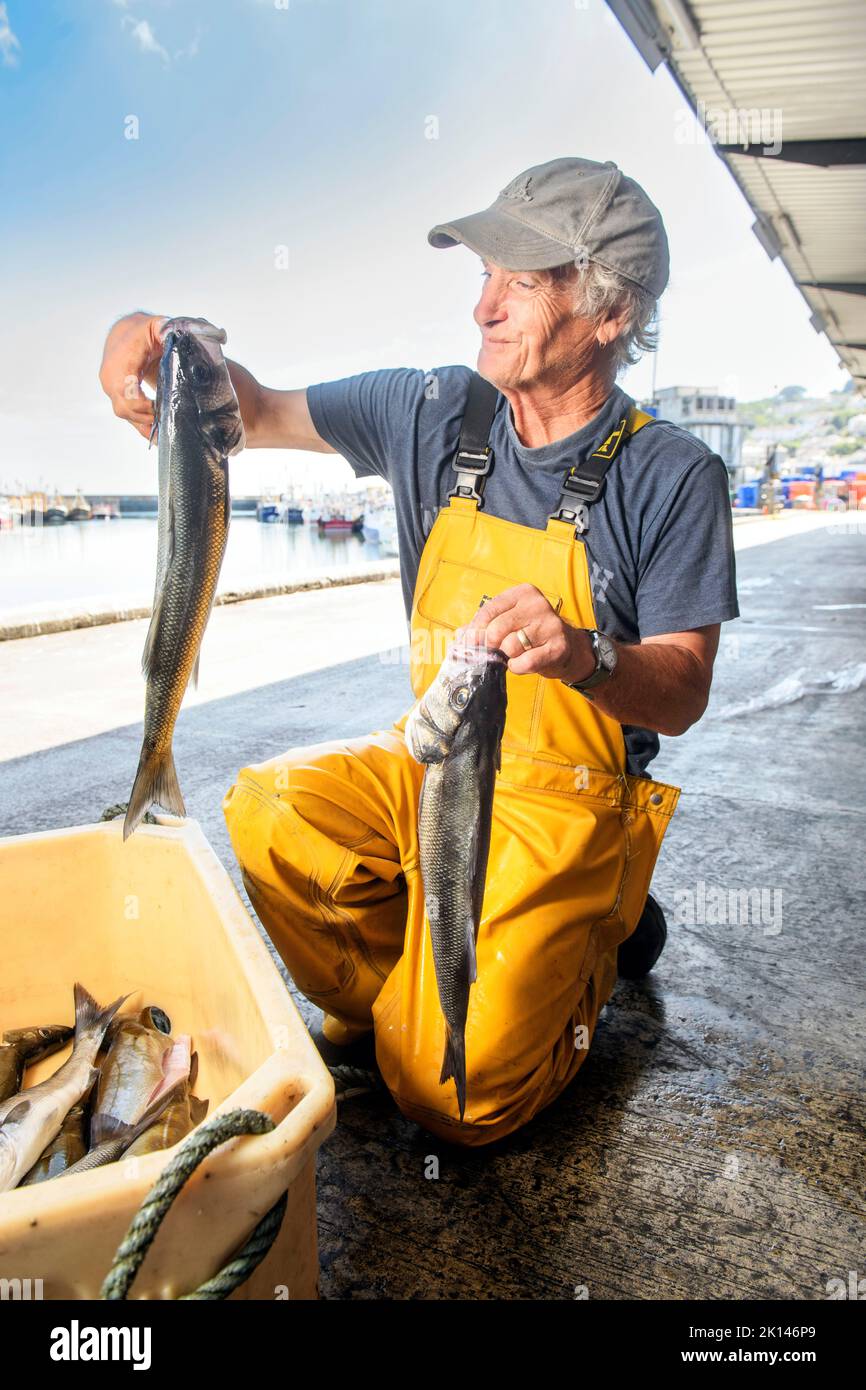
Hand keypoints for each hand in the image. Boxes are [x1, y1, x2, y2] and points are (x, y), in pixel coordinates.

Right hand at [98, 311, 167, 439]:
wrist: (125, 333)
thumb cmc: (143, 331)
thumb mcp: (158, 326)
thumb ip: (168, 331)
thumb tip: (178, 335)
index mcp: (121, 360)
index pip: (126, 390)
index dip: (143, 406)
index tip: (162, 409)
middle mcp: (110, 376)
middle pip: (124, 407)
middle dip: (147, 418)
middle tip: (169, 421)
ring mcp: (110, 388)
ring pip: (125, 414)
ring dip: (145, 424)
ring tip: (166, 433)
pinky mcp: (116, 396)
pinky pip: (127, 415)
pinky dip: (142, 426)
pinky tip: (157, 435)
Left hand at [462, 583, 596, 681]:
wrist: (568, 647)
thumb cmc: (532, 633)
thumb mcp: (509, 622)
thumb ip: (484, 626)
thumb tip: (460, 636)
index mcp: (524, 593)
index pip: (488, 610)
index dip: (476, 630)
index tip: (473, 641)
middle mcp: (538, 605)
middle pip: (496, 630)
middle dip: (492, 645)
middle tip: (498, 650)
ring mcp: (550, 626)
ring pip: (509, 646)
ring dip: (507, 656)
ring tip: (516, 653)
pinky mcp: (558, 647)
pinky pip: (524, 662)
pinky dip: (518, 667)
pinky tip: (523, 662)